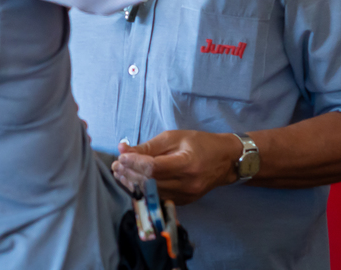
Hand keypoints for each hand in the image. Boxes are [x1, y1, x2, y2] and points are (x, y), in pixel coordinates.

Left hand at [112, 130, 240, 204]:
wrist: (224, 161)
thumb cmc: (199, 143)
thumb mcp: (174, 137)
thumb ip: (148, 146)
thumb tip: (124, 150)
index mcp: (187, 164)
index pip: (154, 167)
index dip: (134, 163)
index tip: (121, 157)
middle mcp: (187, 184)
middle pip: (151, 182)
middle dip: (130, 174)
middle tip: (116, 165)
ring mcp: (186, 196)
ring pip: (152, 193)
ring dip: (133, 183)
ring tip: (121, 173)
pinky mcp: (184, 202)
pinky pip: (159, 198)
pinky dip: (144, 190)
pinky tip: (133, 182)